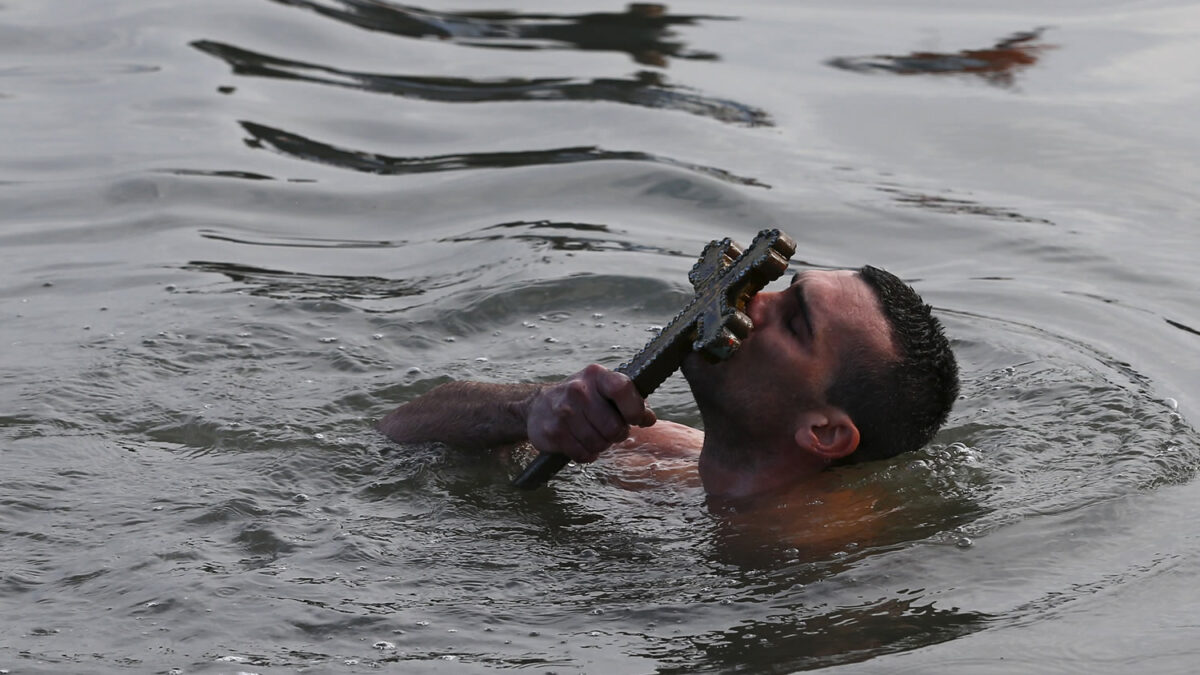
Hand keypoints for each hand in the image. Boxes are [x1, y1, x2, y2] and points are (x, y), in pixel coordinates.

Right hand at [524, 364, 655, 462]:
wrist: (538, 406)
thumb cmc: (581, 399)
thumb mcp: (604, 391)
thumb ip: (630, 401)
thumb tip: (648, 418)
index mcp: (595, 375)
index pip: (622, 389)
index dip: (634, 408)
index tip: (635, 419)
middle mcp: (578, 390)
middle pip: (614, 426)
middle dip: (617, 434)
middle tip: (610, 430)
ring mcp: (563, 411)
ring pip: (599, 443)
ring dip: (601, 445)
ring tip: (593, 435)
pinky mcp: (553, 432)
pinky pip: (583, 454)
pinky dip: (586, 454)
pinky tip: (580, 443)